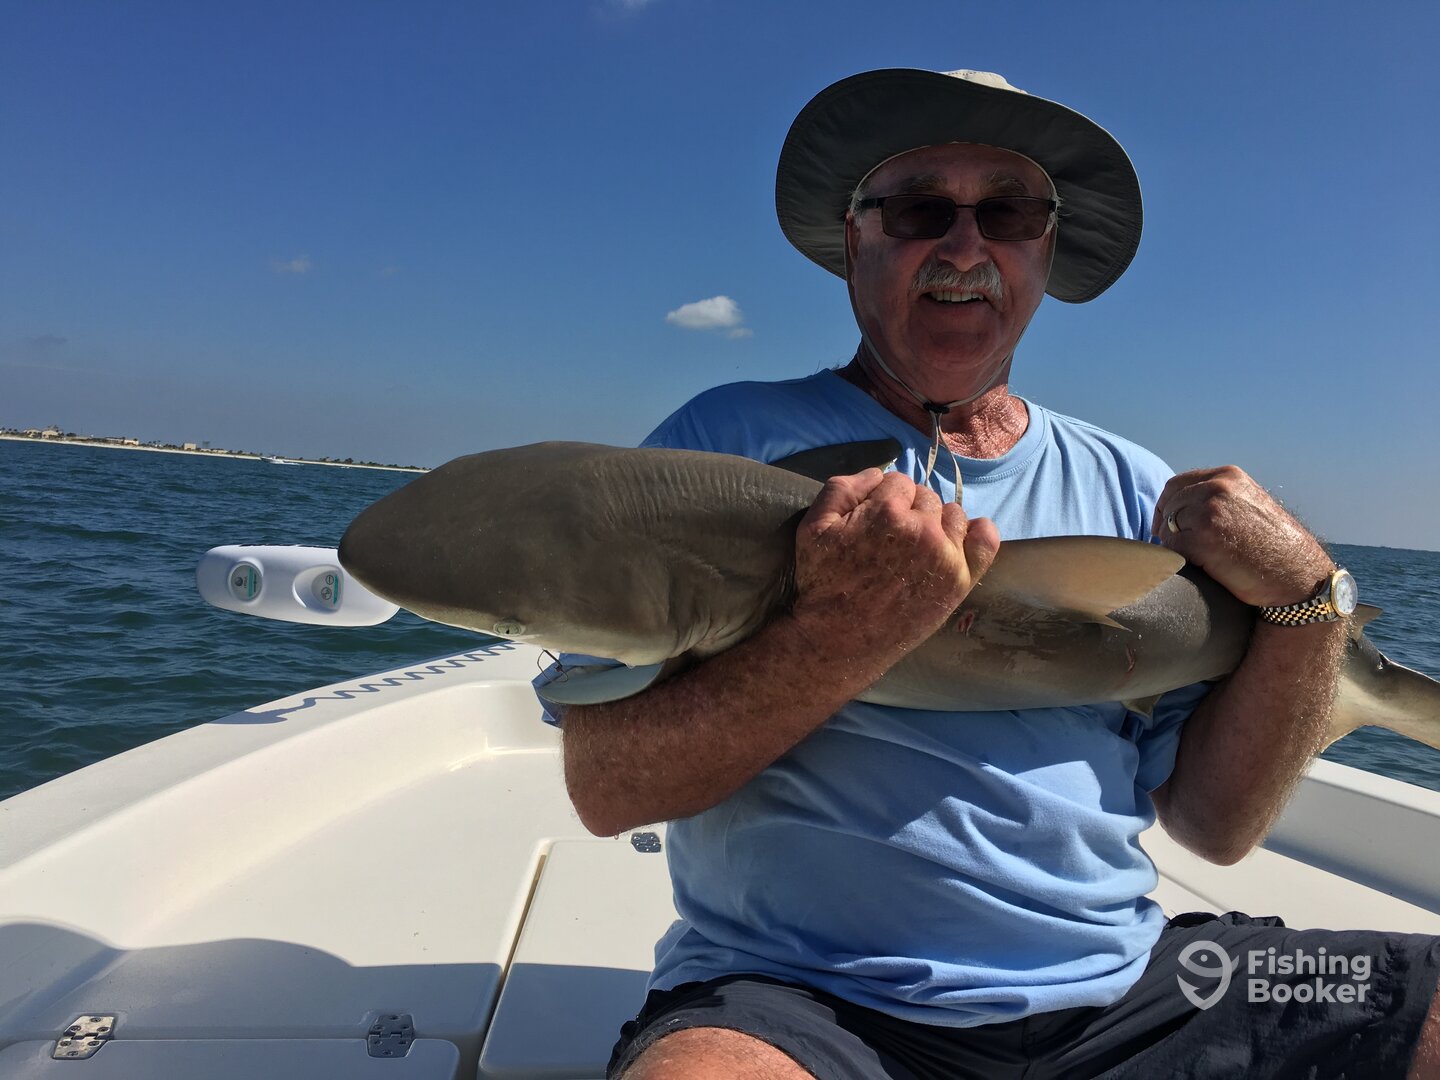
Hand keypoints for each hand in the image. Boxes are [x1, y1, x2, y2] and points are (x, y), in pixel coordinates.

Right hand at [791, 469, 998, 659]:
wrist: (840, 640)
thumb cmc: (822, 584)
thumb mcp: (813, 527)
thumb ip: (843, 487)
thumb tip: (879, 473)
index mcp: (887, 511)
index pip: (898, 481)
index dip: (883, 498)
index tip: (872, 520)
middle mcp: (922, 529)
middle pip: (926, 496)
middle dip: (909, 509)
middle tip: (890, 538)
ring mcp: (946, 555)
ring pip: (952, 514)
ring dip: (936, 522)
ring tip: (916, 546)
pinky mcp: (961, 580)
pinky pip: (986, 539)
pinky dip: (976, 533)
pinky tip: (957, 541)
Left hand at [1152, 466, 1331, 607]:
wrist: (1298, 576)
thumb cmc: (1276, 548)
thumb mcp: (1250, 505)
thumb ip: (1221, 498)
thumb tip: (1182, 507)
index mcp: (1229, 477)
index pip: (1178, 484)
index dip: (1167, 506)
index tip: (1165, 525)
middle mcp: (1218, 488)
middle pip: (1170, 503)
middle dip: (1165, 525)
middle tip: (1170, 546)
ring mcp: (1209, 512)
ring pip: (1168, 526)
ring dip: (1173, 543)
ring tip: (1191, 557)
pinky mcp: (1203, 539)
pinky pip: (1171, 548)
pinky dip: (1177, 559)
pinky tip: (1196, 567)